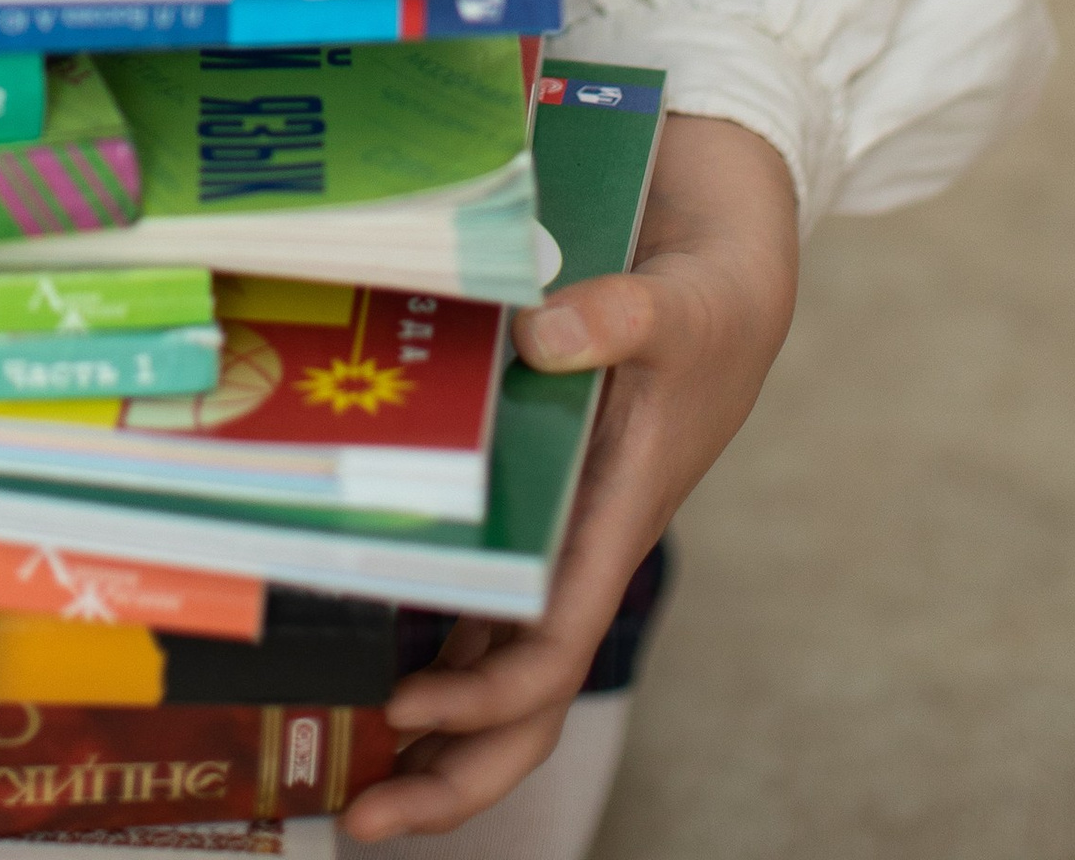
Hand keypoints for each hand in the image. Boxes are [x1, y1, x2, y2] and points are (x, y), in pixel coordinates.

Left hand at [342, 115, 799, 840]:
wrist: (729, 270)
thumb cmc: (708, 300)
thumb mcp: (673, 300)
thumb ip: (614, 316)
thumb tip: (541, 334)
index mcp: (615, 521)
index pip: (552, 647)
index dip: (485, 701)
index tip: (408, 713)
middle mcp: (582, 545)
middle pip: (524, 698)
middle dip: (452, 774)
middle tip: (357, 821)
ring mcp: (562, 532)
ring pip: (499, 662)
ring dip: (436, 725)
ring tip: (346, 768)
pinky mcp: (543, 497)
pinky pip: (488, 594)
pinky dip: (438, 632)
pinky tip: (375, 643)